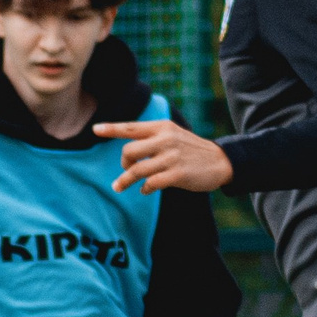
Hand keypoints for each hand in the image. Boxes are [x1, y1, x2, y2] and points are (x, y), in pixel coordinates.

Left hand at [95, 120, 233, 193]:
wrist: (220, 161)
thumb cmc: (191, 150)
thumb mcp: (173, 134)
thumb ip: (152, 137)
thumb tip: (127, 150)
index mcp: (162, 127)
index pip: (131, 127)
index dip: (111, 129)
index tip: (95, 130)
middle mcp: (165, 140)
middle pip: (129, 151)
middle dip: (123, 163)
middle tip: (126, 170)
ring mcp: (171, 157)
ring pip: (137, 170)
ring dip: (125, 180)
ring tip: (118, 186)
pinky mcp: (177, 175)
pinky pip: (151, 183)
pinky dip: (144, 188)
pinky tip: (145, 190)